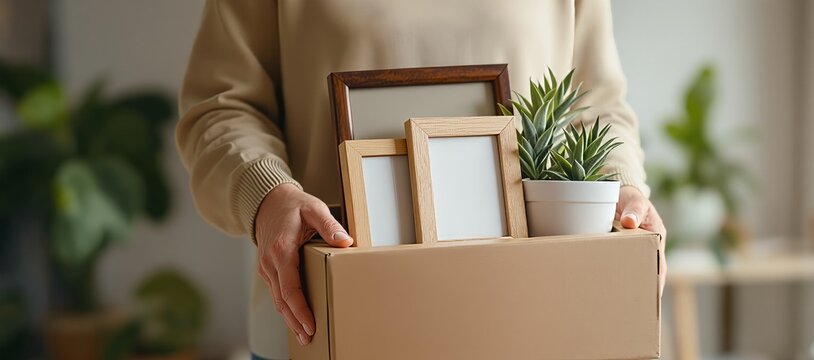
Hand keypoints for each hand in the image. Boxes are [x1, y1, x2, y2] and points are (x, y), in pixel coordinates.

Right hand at [255, 183, 352, 345]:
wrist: (268, 202)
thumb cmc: (293, 206)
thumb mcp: (314, 208)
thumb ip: (329, 225)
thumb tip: (345, 241)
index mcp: (281, 250)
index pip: (290, 288)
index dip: (300, 310)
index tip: (311, 324)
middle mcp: (270, 262)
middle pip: (282, 300)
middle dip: (295, 322)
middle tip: (309, 338)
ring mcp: (266, 267)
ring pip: (277, 300)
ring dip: (289, 319)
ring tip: (304, 335)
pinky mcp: (268, 269)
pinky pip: (276, 293)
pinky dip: (285, 308)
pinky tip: (295, 318)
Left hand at [616, 186, 666, 295]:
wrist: (621, 193)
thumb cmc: (631, 197)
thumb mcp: (635, 200)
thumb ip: (635, 209)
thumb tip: (631, 222)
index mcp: (656, 235)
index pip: (660, 263)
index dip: (657, 279)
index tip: (653, 293)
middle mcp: (648, 244)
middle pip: (648, 269)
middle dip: (643, 285)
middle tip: (634, 302)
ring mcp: (635, 247)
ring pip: (634, 267)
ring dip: (629, 281)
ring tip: (620, 298)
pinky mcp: (621, 247)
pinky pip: (620, 261)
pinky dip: (617, 271)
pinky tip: (607, 280)